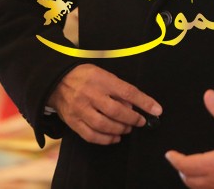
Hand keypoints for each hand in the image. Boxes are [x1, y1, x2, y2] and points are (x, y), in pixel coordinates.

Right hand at [47, 64, 161, 144]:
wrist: (56, 82)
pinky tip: (114, 138)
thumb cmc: (84, 77)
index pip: (127, 91)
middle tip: (139, 121)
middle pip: (116, 111)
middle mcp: (90, 95)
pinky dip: (106, 140)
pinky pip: (92, 136)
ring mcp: (80, 109)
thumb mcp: (102, 74)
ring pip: (104, 125)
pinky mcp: (73, 122)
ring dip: (120, 130)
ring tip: (127, 129)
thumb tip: (134, 105)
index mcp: (100, 79)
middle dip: (132, 119)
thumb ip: (118, 88)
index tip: (157, 110)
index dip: (144, 102)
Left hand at [166, 90, 213, 188]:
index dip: (175, 160)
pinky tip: (213, 179)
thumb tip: (209, 96)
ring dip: (193, 180)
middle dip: (182, 171)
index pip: (186, 165)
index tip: (169, 155)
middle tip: (178, 162)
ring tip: (192, 171)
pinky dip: (207, 186)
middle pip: (191, 181)